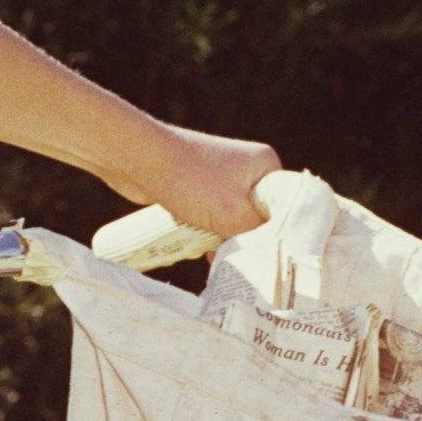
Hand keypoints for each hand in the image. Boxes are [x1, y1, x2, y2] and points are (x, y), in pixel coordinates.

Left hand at [119, 126, 278, 247]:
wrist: (137, 159)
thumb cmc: (188, 180)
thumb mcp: (232, 213)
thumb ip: (256, 233)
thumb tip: (268, 253)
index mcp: (265, 164)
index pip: (284, 207)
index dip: (276, 232)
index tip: (264, 256)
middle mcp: (247, 166)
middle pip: (258, 215)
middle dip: (246, 239)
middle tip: (236, 261)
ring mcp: (222, 176)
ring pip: (233, 219)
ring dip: (224, 239)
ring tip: (215, 257)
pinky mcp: (199, 187)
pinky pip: (213, 217)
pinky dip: (208, 233)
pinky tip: (201, 250)